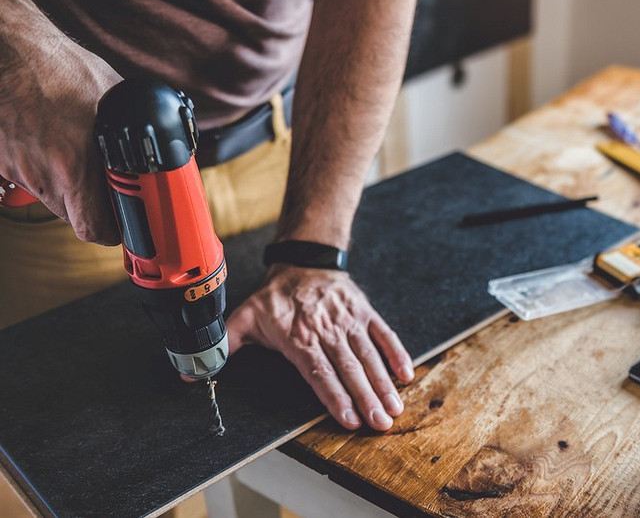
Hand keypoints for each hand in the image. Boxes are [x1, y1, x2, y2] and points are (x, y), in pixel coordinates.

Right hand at [0, 0, 121, 243]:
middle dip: (92, 210)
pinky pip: (25, 179)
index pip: (94, 228)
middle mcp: (42, 174)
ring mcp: (16, 168)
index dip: (112, 231)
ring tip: (75, 157)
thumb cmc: (59, 67)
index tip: (124, 223)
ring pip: (49, 199)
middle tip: (105, 192)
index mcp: (74, 165)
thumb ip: (135, 129)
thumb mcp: (114, 98)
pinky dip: (39, 170)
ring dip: (66, 189)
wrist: (7, 49)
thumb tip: (162, 145)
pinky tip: (48, 144)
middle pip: (73, 218)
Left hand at [226, 265, 414, 430]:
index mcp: (299, 337)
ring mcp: (349, 321)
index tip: (349, 419)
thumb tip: (190, 371)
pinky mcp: (364, 313)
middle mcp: (327, 331)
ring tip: (394, 408)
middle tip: (381, 423)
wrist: (304, 260)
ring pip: (368, 356)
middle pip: (349, 369)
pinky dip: (396, 353)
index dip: (335, 397)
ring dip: (383, 383)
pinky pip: (383, 335)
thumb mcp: (245, 316)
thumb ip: (224, 345)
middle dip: (366, 398)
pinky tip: (406, 374)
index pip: (319, 372)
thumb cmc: (275, 296)